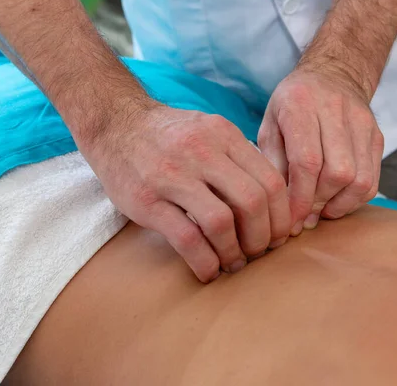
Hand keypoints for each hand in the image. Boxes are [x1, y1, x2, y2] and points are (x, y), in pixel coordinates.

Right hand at [81, 102, 291, 282]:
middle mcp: (201, 152)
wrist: (115, 124)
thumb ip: (238, 158)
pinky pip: (187, 238)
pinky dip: (204, 262)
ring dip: (234, 252)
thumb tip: (272, 200)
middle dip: (263, 237)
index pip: (270, 180)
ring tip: (233, 263)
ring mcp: (172, 176)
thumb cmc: (168, 135)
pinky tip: (208, 271)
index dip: (282, 216)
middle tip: (259, 252)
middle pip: (252, 202)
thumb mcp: (208, 131)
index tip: (280, 235)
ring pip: (221, 222)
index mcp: (223, 135)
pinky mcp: (147, 201)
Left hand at [258, 68, 383, 234]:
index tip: (290, 220)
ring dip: (339, 205)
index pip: (307, 161)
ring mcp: (362, 123)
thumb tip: (281, 206)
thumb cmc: (292, 105)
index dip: (300, 198)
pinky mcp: (377, 136)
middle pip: (337, 173)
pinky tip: (336, 201)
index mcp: (300, 105)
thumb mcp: (269, 126)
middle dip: (318, 203)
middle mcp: (335, 110)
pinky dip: (354, 199)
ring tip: (320, 211)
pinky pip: (372, 179)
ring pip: (360, 179)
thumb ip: (272, 163)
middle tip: (303, 216)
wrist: (333, 74)